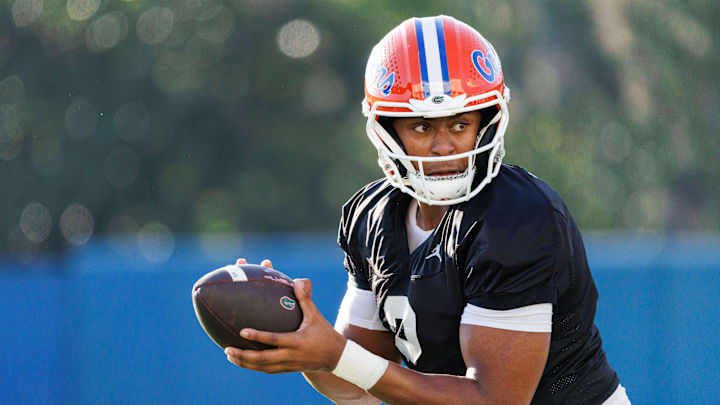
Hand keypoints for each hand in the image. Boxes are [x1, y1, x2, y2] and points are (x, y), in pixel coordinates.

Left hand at [225, 258, 346, 373]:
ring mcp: (288, 364)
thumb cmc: (325, 333)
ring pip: (262, 367)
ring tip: (229, 355)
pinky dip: (253, 366)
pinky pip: (267, 370)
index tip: (242, 331)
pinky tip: (243, 361)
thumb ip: (305, 299)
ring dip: (244, 363)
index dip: (258, 336)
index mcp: (297, 341)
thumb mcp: (316, 315)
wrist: (336, 357)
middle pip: (263, 359)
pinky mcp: (287, 369)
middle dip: (243, 355)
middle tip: (227, 349)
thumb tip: (298, 280)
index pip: (274, 339)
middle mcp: (290, 355)